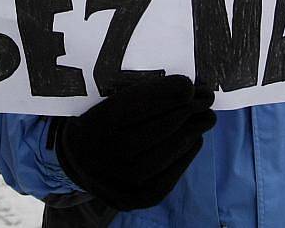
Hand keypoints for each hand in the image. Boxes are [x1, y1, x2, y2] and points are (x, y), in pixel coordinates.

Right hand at [53, 75, 215, 210]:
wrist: (77, 161)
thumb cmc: (101, 121)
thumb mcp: (109, 101)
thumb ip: (141, 94)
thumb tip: (186, 88)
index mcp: (100, 122)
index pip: (143, 104)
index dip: (171, 93)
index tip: (190, 84)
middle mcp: (108, 154)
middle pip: (161, 127)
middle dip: (189, 109)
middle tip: (206, 97)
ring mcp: (121, 181)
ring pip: (168, 152)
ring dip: (193, 131)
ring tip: (207, 117)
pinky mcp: (134, 199)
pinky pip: (168, 176)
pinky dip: (186, 155)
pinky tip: (195, 139)